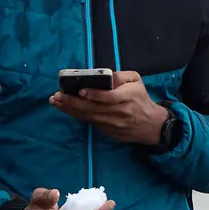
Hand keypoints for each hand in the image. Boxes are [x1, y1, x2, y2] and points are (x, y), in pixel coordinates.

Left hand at [51, 70, 168, 144]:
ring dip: (70, 110)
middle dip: (73, 102)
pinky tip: (68, 109)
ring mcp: (113, 125)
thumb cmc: (141, 99)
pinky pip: (91, 123)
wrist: (151, 125)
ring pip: (89, 117)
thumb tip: (103, 76)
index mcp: (128, 98)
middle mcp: (120, 113)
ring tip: (57, 102)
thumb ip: (120, 76)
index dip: (94, 95)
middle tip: (57, 96)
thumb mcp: (136, 81)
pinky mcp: (109, 132)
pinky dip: (78, 116)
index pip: (109, 97)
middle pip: (93, 109)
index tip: (80, 91)